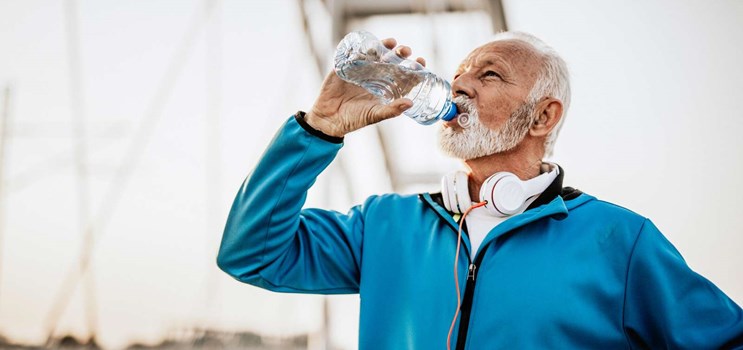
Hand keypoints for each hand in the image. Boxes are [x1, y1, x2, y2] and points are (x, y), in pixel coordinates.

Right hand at [305, 38, 426, 136]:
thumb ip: (391, 110)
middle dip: (400, 54)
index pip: (403, 75)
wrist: (329, 119)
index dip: (413, 68)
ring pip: (376, 54)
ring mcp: (361, 70)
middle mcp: (375, 77)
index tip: (421, 62)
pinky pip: (356, 54)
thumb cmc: (354, 119)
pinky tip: (371, 44)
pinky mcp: (347, 67)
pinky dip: (363, 48)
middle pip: (392, 61)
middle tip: (406, 51)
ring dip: (385, 47)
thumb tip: (410, 103)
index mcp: (385, 89)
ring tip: (393, 43)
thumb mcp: (374, 115)